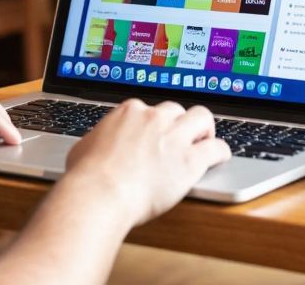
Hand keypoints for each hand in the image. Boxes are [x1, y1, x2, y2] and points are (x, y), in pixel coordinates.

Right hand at [63, 99, 229, 226]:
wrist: (100, 194)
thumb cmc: (87, 177)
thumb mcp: (84, 148)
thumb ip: (97, 140)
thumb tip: (94, 146)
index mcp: (128, 112)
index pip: (149, 109)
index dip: (154, 123)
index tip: (155, 134)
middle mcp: (153, 118)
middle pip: (176, 110)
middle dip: (179, 123)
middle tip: (180, 138)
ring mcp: (174, 137)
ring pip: (202, 117)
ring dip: (204, 129)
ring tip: (204, 140)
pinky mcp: (190, 160)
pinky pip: (217, 148)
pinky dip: (221, 152)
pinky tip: (219, 158)